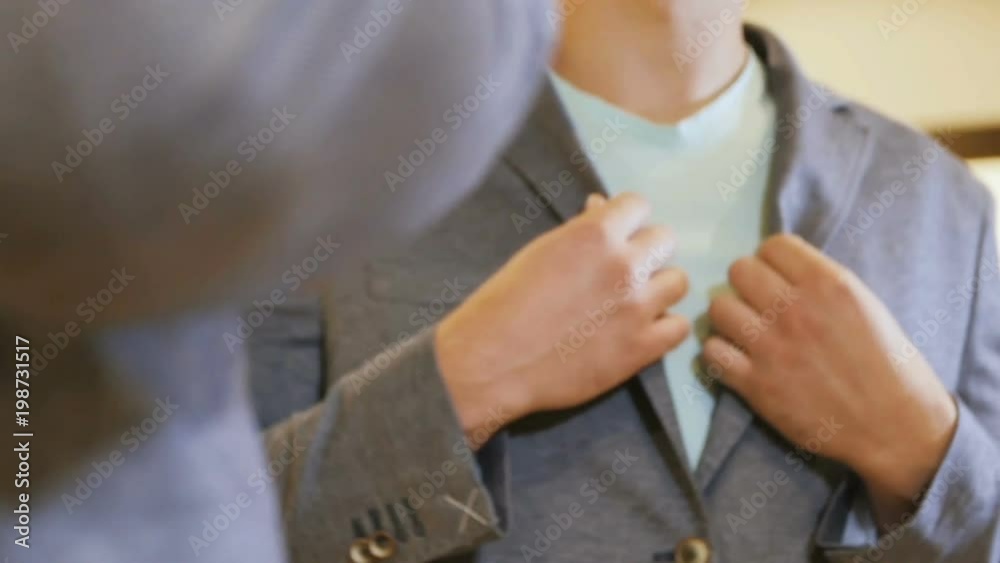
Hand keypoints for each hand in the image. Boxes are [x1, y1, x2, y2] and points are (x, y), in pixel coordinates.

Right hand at [436, 193, 689, 444]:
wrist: (494, 360)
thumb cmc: (506, 300)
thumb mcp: (541, 250)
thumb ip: (580, 230)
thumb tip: (601, 208)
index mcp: (596, 234)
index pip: (638, 205)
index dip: (626, 220)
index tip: (617, 235)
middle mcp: (625, 265)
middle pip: (665, 241)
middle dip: (645, 251)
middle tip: (624, 271)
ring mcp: (638, 307)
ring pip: (678, 282)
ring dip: (659, 287)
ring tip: (635, 301)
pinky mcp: (642, 348)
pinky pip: (679, 327)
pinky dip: (664, 327)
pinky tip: (642, 330)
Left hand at [704, 234, 956, 522]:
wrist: (894, 426)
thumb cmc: (886, 363)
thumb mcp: (864, 304)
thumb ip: (820, 282)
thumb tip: (781, 268)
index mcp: (828, 283)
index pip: (773, 245)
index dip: (772, 261)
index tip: (777, 279)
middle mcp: (795, 309)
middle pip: (739, 270)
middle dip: (747, 285)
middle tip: (759, 306)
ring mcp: (771, 347)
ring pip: (718, 308)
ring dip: (729, 319)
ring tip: (745, 332)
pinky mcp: (756, 384)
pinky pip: (711, 352)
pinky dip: (720, 355)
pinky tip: (736, 360)